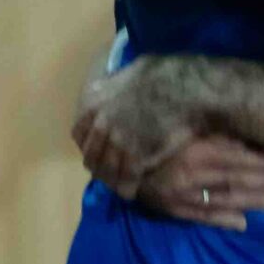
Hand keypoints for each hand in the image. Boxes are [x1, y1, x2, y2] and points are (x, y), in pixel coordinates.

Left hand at [71, 55, 199, 193]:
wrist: (184, 88)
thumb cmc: (162, 73)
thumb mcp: (128, 71)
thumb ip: (115, 85)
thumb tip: (115, 86)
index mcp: (94, 102)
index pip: (79, 132)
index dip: (87, 143)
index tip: (95, 149)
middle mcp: (100, 123)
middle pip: (92, 155)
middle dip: (98, 165)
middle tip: (107, 172)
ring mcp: (117, 142)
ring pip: (107, 169)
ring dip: (112, 179)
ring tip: (119, 186)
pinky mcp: (136, 157)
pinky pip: (127, 178)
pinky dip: (128, 186)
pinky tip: (132, 191)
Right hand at [132, 134, 263, 232]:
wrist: (111, 154)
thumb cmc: (150, 131)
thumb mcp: (182, 125)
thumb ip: (211, 130)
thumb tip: (243, 132)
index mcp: (196, 150)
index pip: (238, 157)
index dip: (263, 160)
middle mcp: (192, 175)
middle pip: (235, 179)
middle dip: (263, 181)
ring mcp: (181, 195)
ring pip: (222, 199)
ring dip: (249, 201)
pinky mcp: (171, 208)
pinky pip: (201, 216)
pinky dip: (223, 221)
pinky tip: (241, 223)